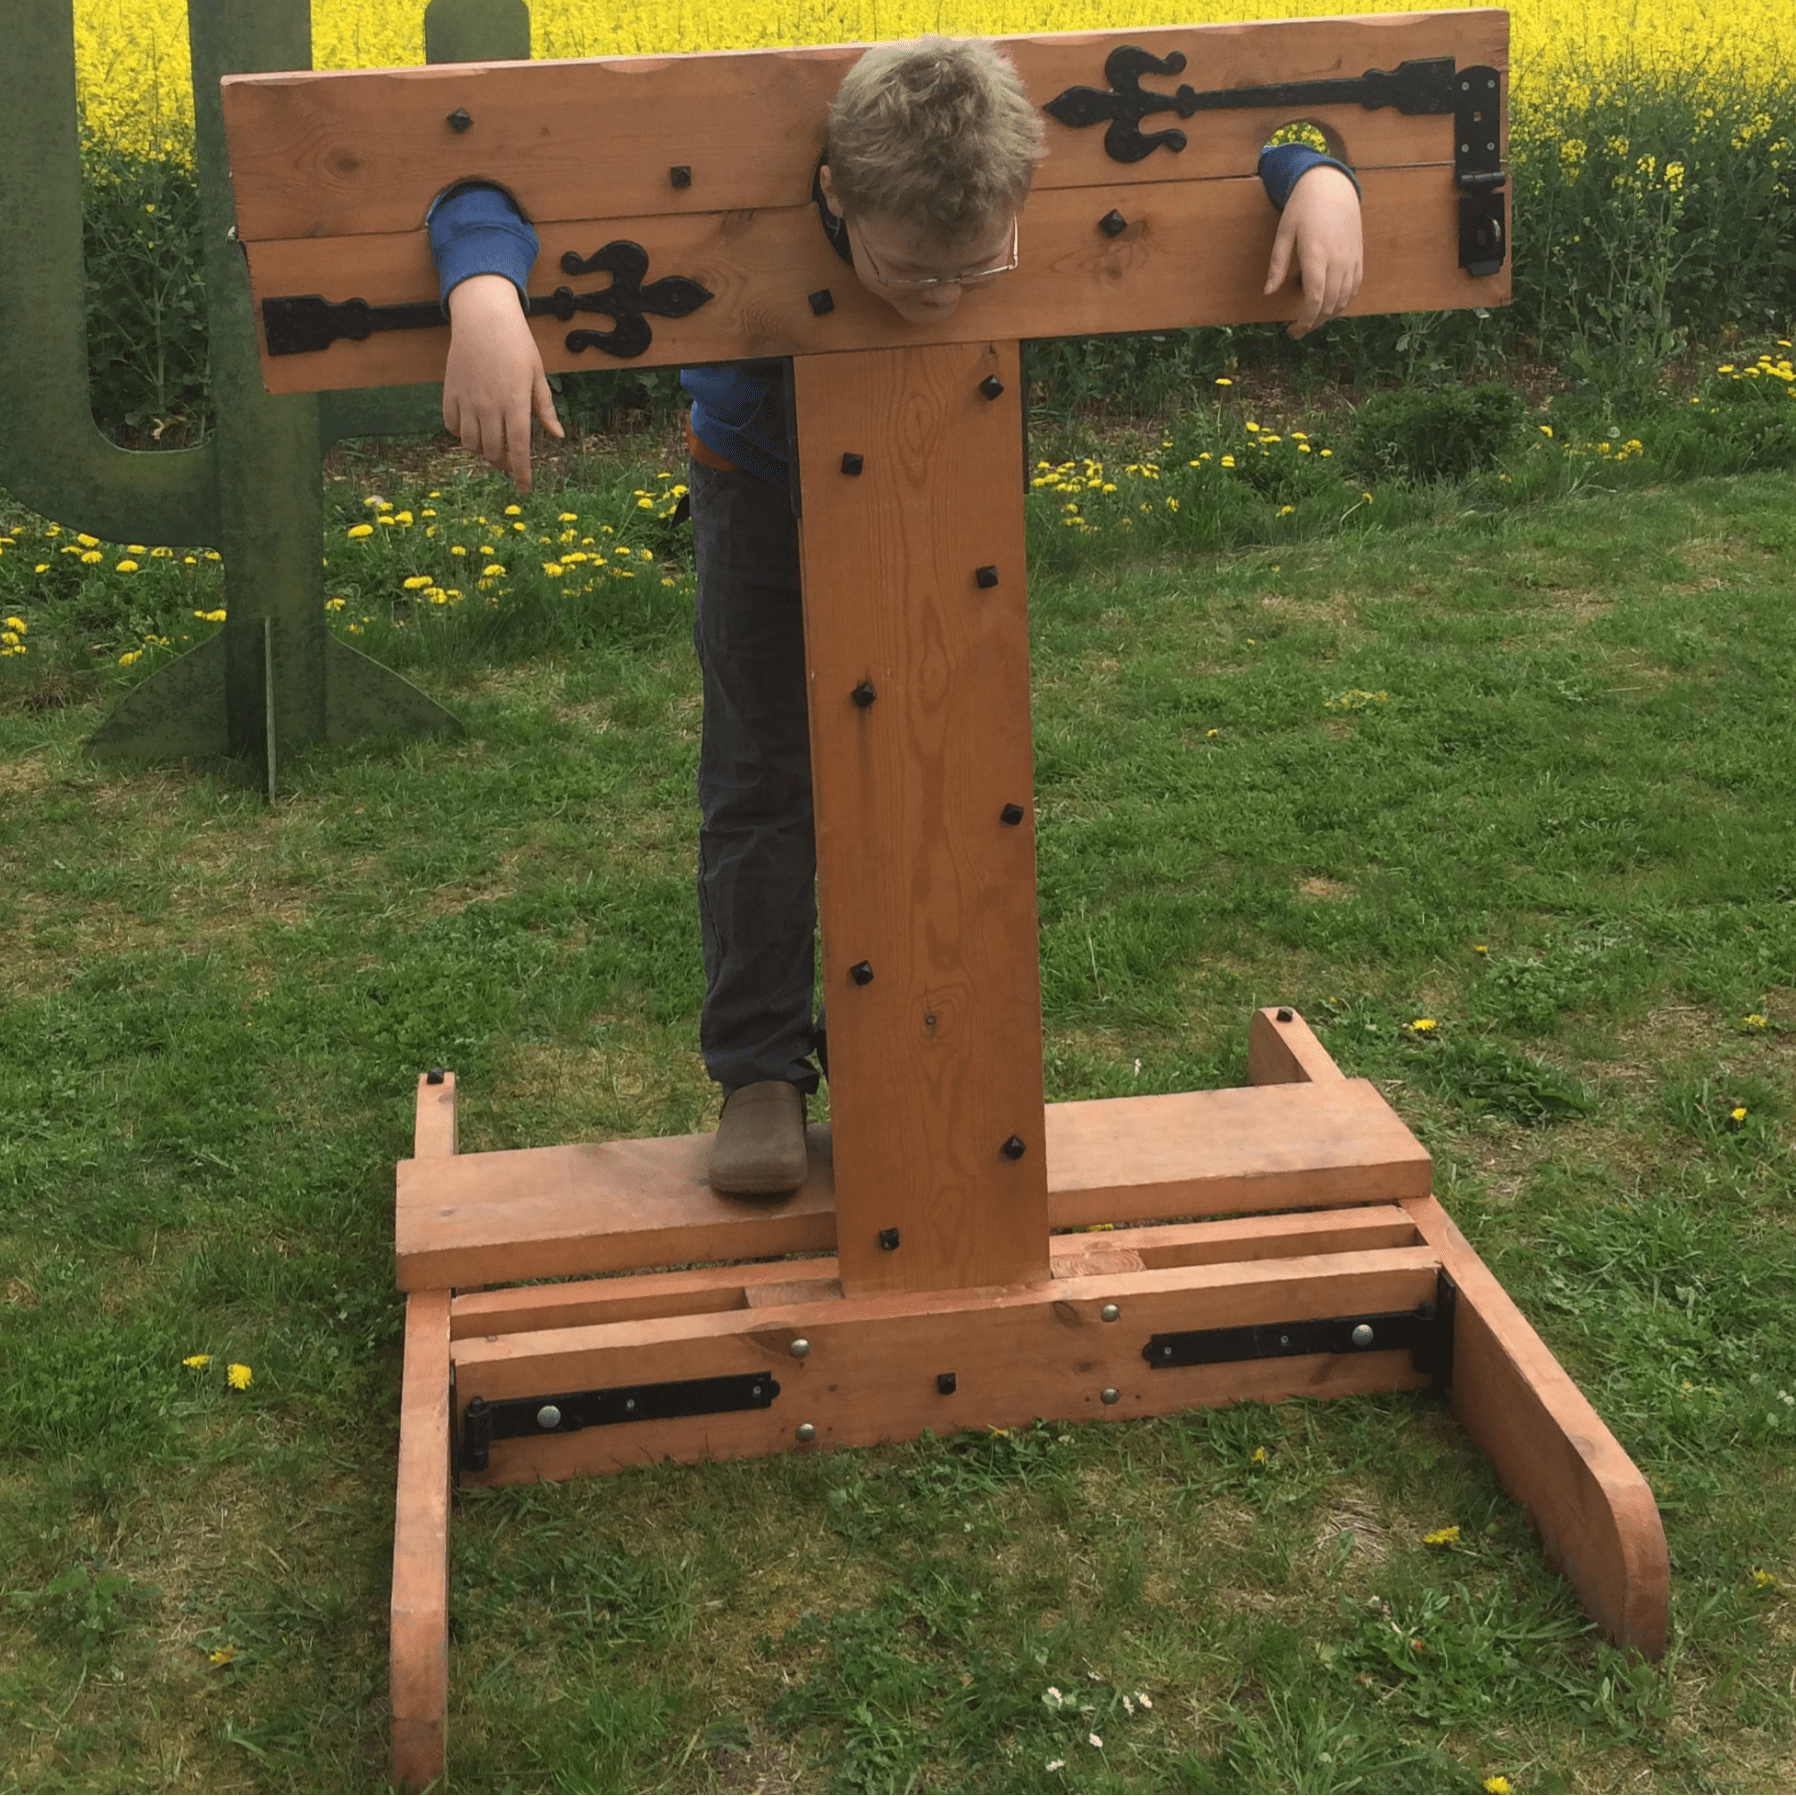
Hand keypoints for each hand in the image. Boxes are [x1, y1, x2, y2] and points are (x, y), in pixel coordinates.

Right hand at [442, 274, 562, 492]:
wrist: (483, 316)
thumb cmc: (516, 343)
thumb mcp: (537, 374)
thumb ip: (544, 408)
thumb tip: (557, 436)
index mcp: (515, 403)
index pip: (518, 449)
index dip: (522, 473)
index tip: (524, 489)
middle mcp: (489, 406)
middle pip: (494, 452)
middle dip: (503, 464)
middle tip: (510, 463)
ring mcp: (467, 400)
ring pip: (471, 444)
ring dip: (482, 452)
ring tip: (492, 446)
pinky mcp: (450, 393)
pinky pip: (451, 426)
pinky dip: (461, 434)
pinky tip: (471, 429)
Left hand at [1264, 164, 1363, 338]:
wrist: (1332, 185)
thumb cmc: (1303, 207)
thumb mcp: (1283, 233)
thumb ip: (1277, 265)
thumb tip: (1267, 292)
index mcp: (1316, 254)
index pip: (1315, 299)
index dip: (1304, 321)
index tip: (1292, 331)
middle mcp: (1338, 260)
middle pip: (1330, 305)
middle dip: (1313, 323)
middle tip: (1297, 329)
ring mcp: (1351, 259)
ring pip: (1344, 300)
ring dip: (1328, 315)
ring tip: (1311, 319)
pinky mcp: (1359, 256)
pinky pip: (1354, 288)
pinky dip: (1343, 302)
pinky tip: (1330, 306)